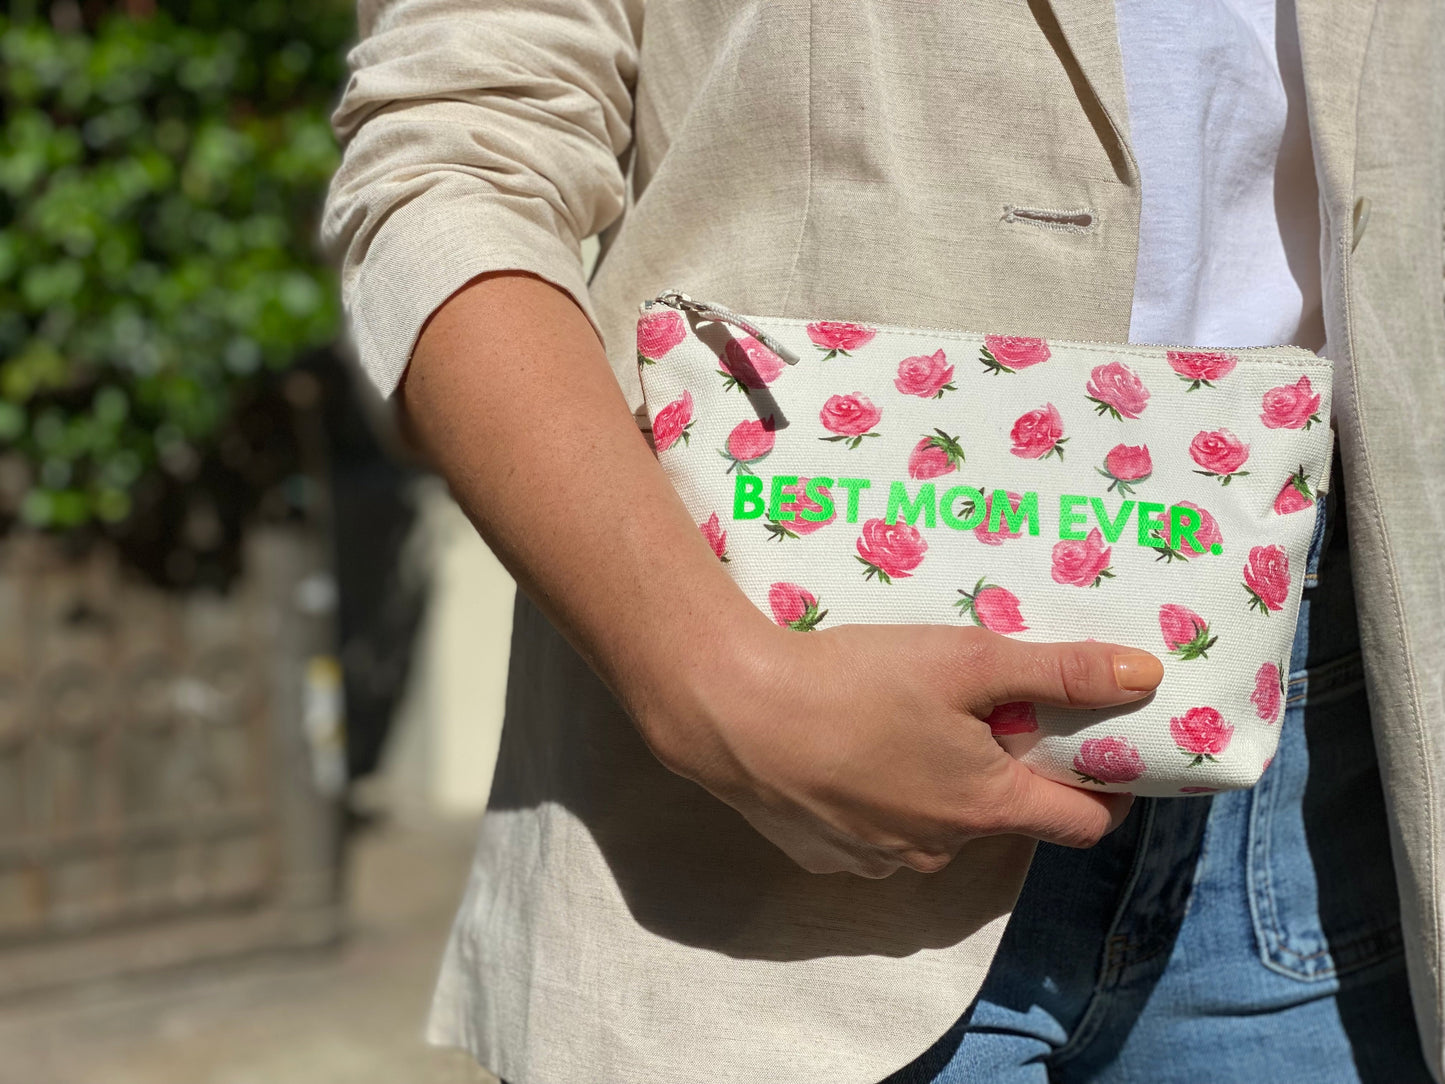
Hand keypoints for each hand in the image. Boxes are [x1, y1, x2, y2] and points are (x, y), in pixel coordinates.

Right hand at [638, 620, 1161, 877]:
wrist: (732, 712)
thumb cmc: (856, 680)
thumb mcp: (966, 659)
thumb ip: (1060, 670)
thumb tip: (1149, 678)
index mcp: (987, 806)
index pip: (1084, 823)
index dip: (1104, 787)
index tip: (1097, 747)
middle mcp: (942, 849)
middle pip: (1001, 816)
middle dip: (1002, 769)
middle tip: (973, 707)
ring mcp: (879, 862)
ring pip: (934, 826)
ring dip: (934, 786)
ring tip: (896, 724)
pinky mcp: (827, 859)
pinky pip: (874, 834)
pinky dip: (877, 800)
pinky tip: (845, 754)